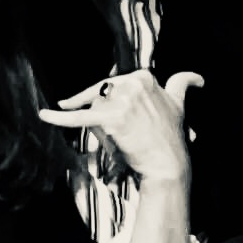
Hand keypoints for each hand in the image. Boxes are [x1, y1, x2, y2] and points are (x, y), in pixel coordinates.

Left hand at [41, 69, 199, 183]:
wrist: (168, 164)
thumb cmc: (171, 138)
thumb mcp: (179, 105)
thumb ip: (183, 85)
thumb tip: (198, 79)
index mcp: (145, 77)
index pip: (115, 85)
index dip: (112, 101)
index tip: (112, 113)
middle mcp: (133, 83)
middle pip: (102, 95)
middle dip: (106, 115)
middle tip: (126, 133)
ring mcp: (121, 100)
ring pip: (94, 109)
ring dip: (101, 127)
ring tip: (125, 141)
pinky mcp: (111, 118)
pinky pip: (79, 117)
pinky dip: (59, 117)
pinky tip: (44, 114)